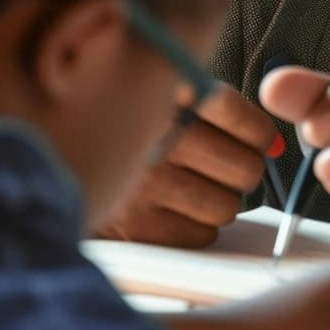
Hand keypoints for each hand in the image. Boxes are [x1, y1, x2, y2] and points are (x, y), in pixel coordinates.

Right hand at [98, 83, 274, 246]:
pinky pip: (201, 234)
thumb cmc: (125, 130)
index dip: (257, 132)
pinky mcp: (137, 226)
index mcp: (167, 95)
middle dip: (242, 169)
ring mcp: (148, 185)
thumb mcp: (163, 96)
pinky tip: (175, 209)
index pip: (240, 115)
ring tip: (195, 187)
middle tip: (226, 166)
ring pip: (228, 206)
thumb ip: (218, 109)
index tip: (256, 139)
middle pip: (245, 167)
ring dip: (220, 199)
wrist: (56, 160)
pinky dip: (196, 225)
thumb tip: (273, 144)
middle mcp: (160, 138)